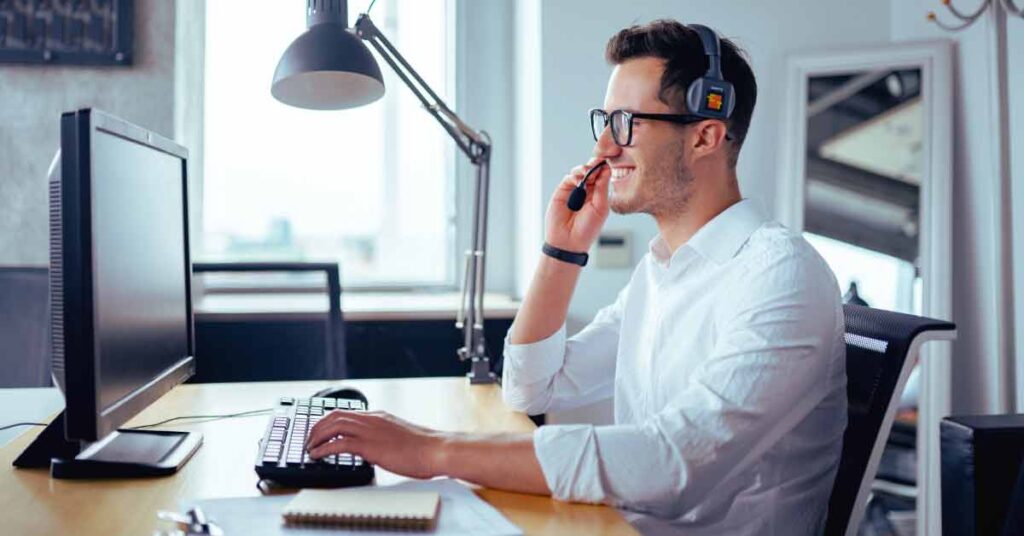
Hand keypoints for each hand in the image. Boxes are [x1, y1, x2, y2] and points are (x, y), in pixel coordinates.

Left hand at [305, 410, 446, 479]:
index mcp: (379, 417)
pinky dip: (323, 449)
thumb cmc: (424, 448)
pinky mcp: (370, 446)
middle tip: (309, 440)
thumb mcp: (400, 437)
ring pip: (333, 425)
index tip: (319, 431)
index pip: (346, 412)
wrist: (436, 449)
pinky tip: (317, 456)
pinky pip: (339, 444)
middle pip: (334, 415)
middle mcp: (372, 420)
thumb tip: (376, 448)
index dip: (328, 421)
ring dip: (316, 436)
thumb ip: (385, 438)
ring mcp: (370, 431)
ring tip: (309, 448)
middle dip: (317, 427)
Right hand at [544, 158, 611, 251]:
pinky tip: (578, 179)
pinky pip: (568, 179)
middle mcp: (587, 191)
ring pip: (580, 172)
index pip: (602, 176)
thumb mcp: (601, 207)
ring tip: (588, 172)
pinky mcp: (562, 192)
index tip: (608, 162)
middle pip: (591, 171)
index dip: (604, 168)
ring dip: (584, 169)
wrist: (569, 241)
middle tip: (598, 162)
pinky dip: (574, 176)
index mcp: (599, 195)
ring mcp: (574, 191)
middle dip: (595, 165)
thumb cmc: (587, 229)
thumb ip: (602, 188)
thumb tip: (606, 169)